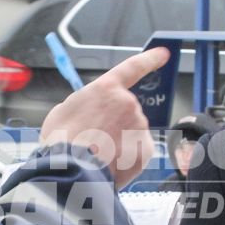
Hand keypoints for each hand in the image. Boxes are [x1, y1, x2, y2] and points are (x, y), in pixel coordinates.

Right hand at [40, 46, 169, 188]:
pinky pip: (137, 149)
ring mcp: (139, 126)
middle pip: (125, 110)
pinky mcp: (145, 148)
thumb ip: (83, 105)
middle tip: (94, 138)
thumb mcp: (63, 111)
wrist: (72, 170)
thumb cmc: (61, 140)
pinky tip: (111, 162)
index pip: (132, 68)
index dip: (149, 60)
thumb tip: (89, 112)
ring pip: (132, 131)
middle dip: (114, 122)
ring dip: (119, 139)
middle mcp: (128, 102)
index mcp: (106, 88)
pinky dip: (127, 155)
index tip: (163, 54)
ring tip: (99, 153)